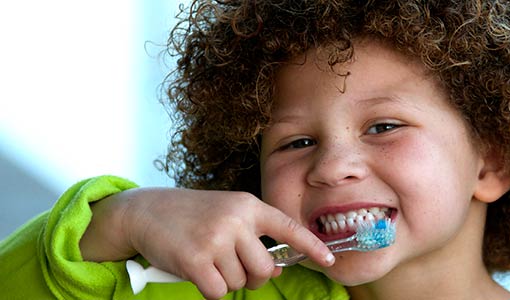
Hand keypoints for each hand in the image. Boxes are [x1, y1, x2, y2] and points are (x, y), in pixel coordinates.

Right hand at [80, 187, 333, 298]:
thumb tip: (278, 270)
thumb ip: (255, 238)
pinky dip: (209, 290)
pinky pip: (218, 293)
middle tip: (234, 268)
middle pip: (264, 269)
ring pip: (239, 282)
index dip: (311, 246)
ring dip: (226, 281)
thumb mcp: (228, 216)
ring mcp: (215, 239)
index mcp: (248, 205)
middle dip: (253, 278)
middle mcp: (236, 219)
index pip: (288, 227)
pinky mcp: (195, 260)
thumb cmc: (192, 215)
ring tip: (208, 261)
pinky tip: (197, 272)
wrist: (145, 211)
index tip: (330, 259)